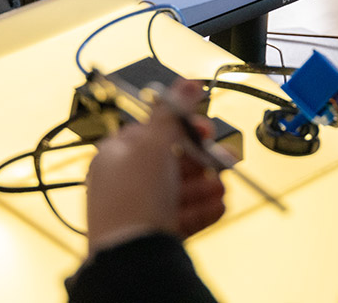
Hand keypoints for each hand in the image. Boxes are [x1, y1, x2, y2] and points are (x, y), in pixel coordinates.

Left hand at [84, 79, 227, 254]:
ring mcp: (138, 208)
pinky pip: (182, 214)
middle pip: (170, 162)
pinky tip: (218, 206)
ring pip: (179, 189)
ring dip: (206, 185)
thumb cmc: (132, 197)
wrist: (130, 254)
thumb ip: (173, 112)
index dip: (181, 127)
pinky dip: (202, 209)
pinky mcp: (152, 232)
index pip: (151, 131)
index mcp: (115, 153)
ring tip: (223, 187)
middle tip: (222, 158)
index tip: (203, 127)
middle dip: (201, 160)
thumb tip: (187, 83)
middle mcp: (124, 180)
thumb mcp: (154, 143)